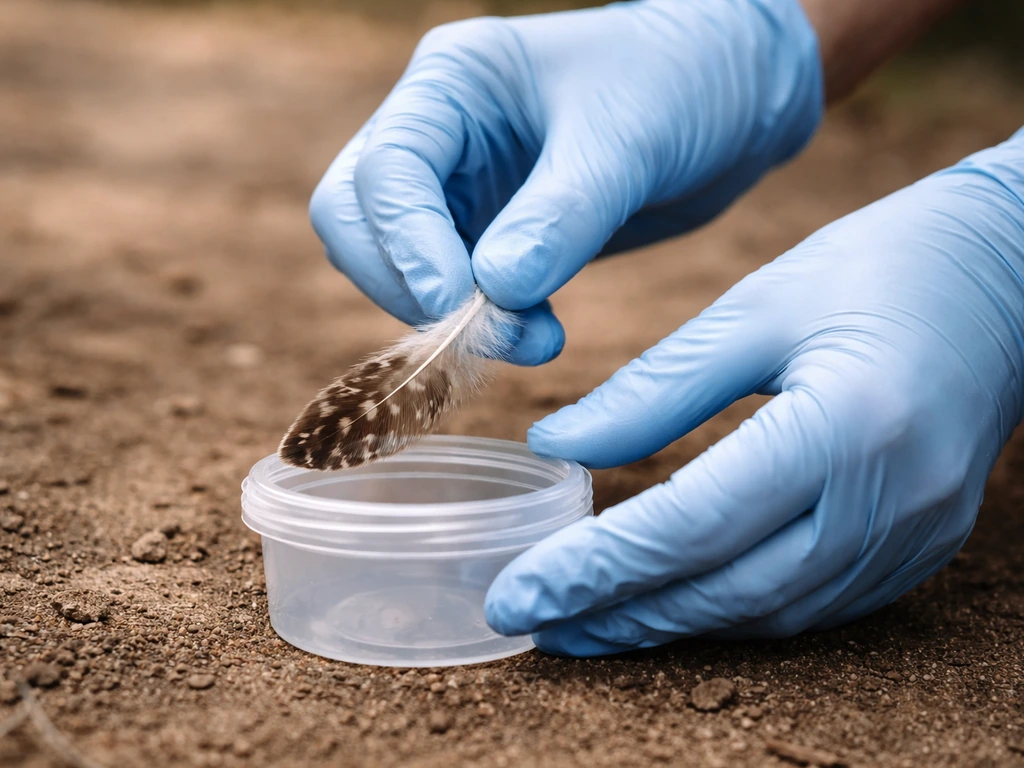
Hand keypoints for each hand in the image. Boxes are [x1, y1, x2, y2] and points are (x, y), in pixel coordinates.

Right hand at [310, 0, 821, 364]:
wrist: (732, 100)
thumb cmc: (683, 82)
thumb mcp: (625, 140)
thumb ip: (559, 217)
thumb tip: (494, 293)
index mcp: (452, 81)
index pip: (385, 171)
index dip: (406, 245)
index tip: (459, 304)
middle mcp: (439, 133)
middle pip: (359, 223)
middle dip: (410, 288)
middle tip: (485, 335)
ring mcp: (460, 187)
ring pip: (400, 267)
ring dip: (450, 319)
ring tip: (534, 340)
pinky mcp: (490, 234)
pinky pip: (456, 292)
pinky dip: (485, 324)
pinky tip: (541, 333)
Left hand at [484, 129, 1023, 654]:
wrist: (1006, 278)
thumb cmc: (879, 266)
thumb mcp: (756, 306)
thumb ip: (656, 387)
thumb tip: (557, 444)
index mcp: (847, 426)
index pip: (692, 523)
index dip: (594, 568)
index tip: (515, 595)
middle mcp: (886, 502)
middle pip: (724, 589)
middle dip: (616, 615)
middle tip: (530, 622)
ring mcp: (911, 536)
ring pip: (765, 614)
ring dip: (666, 623)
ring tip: (583, 622)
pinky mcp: (917, 546)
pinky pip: (807, 605)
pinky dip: (728, 610)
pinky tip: (672, 601)